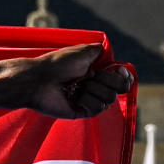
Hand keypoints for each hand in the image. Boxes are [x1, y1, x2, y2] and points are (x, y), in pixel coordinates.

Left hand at [2, 40, 134, 118]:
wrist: (39, 79)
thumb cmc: (58, 64)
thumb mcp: (83, 51)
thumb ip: (102, 51)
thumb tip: (113, 57)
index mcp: (97, 72)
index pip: (123, 78)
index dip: (123, 76)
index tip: (117, 70)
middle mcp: (95, 86)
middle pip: (120, 88)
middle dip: (105, 80)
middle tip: (88, 76)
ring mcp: (90, 100)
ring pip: (110, 99)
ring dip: (93, 89)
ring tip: (76, 86)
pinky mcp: (82, 112)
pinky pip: (98, 108)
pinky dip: (87, 100)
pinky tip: (74, 97)